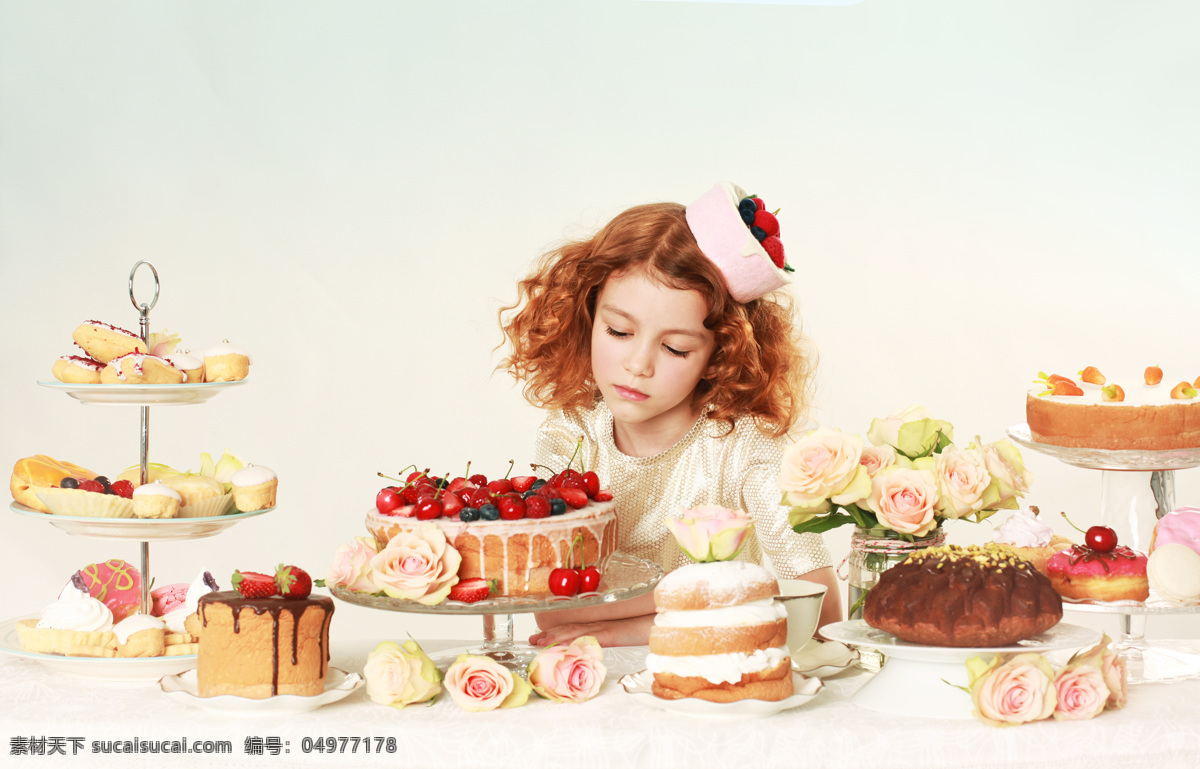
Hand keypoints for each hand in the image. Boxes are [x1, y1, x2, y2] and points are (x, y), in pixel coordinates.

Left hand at [528, 614, 653, 647]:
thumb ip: (622, 630)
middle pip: (572, 626)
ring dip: (556, 636)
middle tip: (532, 639)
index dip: (559, 629)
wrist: (667, 610)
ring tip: (538, 641)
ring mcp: (608, 625)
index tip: (543, 635)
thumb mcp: (634, 629)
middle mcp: (603, 621)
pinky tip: (563, 645)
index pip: (578, 625)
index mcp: (606, 622)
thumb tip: (611, 637)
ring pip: (577, 630)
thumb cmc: (654, 619)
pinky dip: (576, 640)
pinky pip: (592, 637)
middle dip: (550, 633)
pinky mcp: (614, 632)